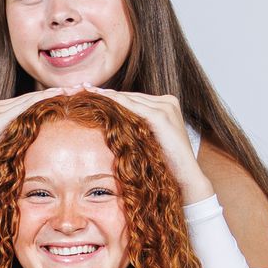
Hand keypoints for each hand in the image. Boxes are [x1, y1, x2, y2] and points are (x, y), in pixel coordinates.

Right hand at [0, 87, 72, 209]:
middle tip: (80, 87)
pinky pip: (25, 105)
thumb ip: (27, 138)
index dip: (53, 96)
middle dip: (57, 91)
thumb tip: (49, 141)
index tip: (73, 95)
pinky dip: (43, 99)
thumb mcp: (14, 148)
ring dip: (54, 92)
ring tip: (74, 90)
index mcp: (1, 111)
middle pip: (33, 96)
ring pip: (31, 98)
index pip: (32, 100)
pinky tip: (59, 96)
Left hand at [86, 88, 213, 203]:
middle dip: (106, 94)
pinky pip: (134, 107)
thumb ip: (135, 128)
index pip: (133, 98)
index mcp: (166, 105)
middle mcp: (168, 102)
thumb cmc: (165, 166)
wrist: (186, 179)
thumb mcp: (148, 141)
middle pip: (130, 96)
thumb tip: (110, 124)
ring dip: (107, 96)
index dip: (111, 96)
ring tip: (86, 92)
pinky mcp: (162, 116)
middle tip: (82, 87)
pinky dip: (117, 104)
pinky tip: (101, 101)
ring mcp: (167, 107)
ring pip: (130, 99)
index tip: (88, 91)